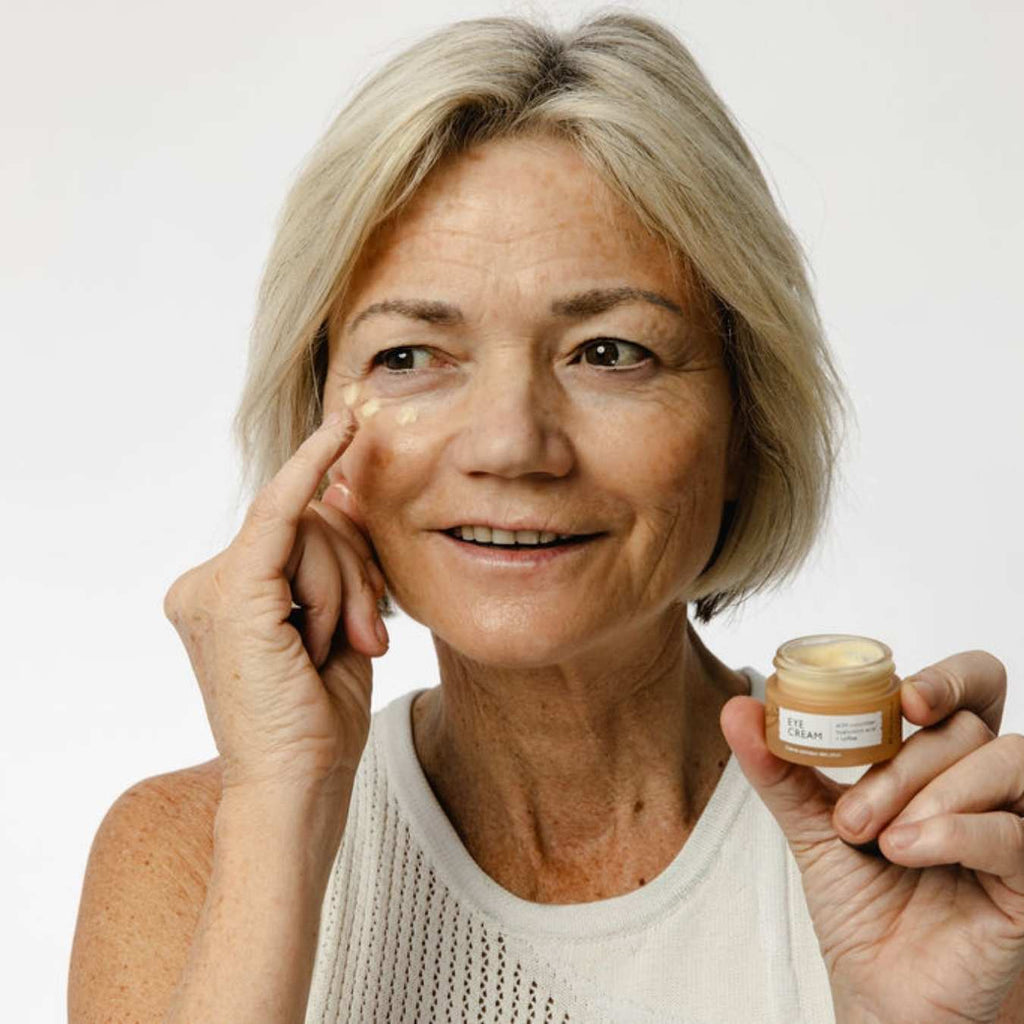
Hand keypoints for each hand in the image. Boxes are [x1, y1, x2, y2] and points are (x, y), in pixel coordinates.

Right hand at [163, 409, 388, 793]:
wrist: (297, 791)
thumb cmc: (316, 723)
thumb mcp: (336, 629)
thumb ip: (336, 566)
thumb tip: (343, 490)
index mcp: (228, 597)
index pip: (295, 533)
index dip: (330, 499)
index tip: (352, 431)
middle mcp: (205, 586)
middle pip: (307, 526)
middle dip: (355, 574)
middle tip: (370, 637)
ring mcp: (209, 588)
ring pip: (312, 531)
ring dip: (349, 590)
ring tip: (342, 649)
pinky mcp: (231, 593)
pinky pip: (283, 513)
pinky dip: (311, 468)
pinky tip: (341, 430)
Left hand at [721, 651, 1023, 1023]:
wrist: (878, 989)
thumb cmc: (860, 900)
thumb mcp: (809, 825)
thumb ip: (779, 767)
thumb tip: (737, 709)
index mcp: (939, 760)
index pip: (970, 688)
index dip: (947, 678)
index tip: (903, 698)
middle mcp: (983, 786)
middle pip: (970, 727)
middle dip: (904, 762)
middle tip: (852, 817)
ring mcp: (1012, 828)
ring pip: (1005, 761)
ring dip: (930, 790)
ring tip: (880, 839)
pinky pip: (1013, 834)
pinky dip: (956, 832)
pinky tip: (908, 851)